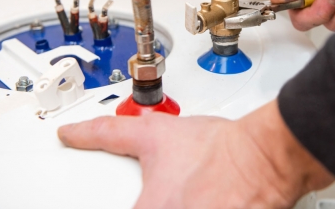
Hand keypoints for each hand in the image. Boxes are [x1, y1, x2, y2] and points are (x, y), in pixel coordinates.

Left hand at [58, 101, 334, 208]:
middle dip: (160, 198)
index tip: (146, 194)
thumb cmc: (217, 149)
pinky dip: (203, 205)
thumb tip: (72, 133)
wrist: (262, 156)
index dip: (134, 200)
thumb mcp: (154, 133)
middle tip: (181, 188)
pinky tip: (209, 198)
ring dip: (185, 201)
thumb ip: (107, 133)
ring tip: (196, 192)